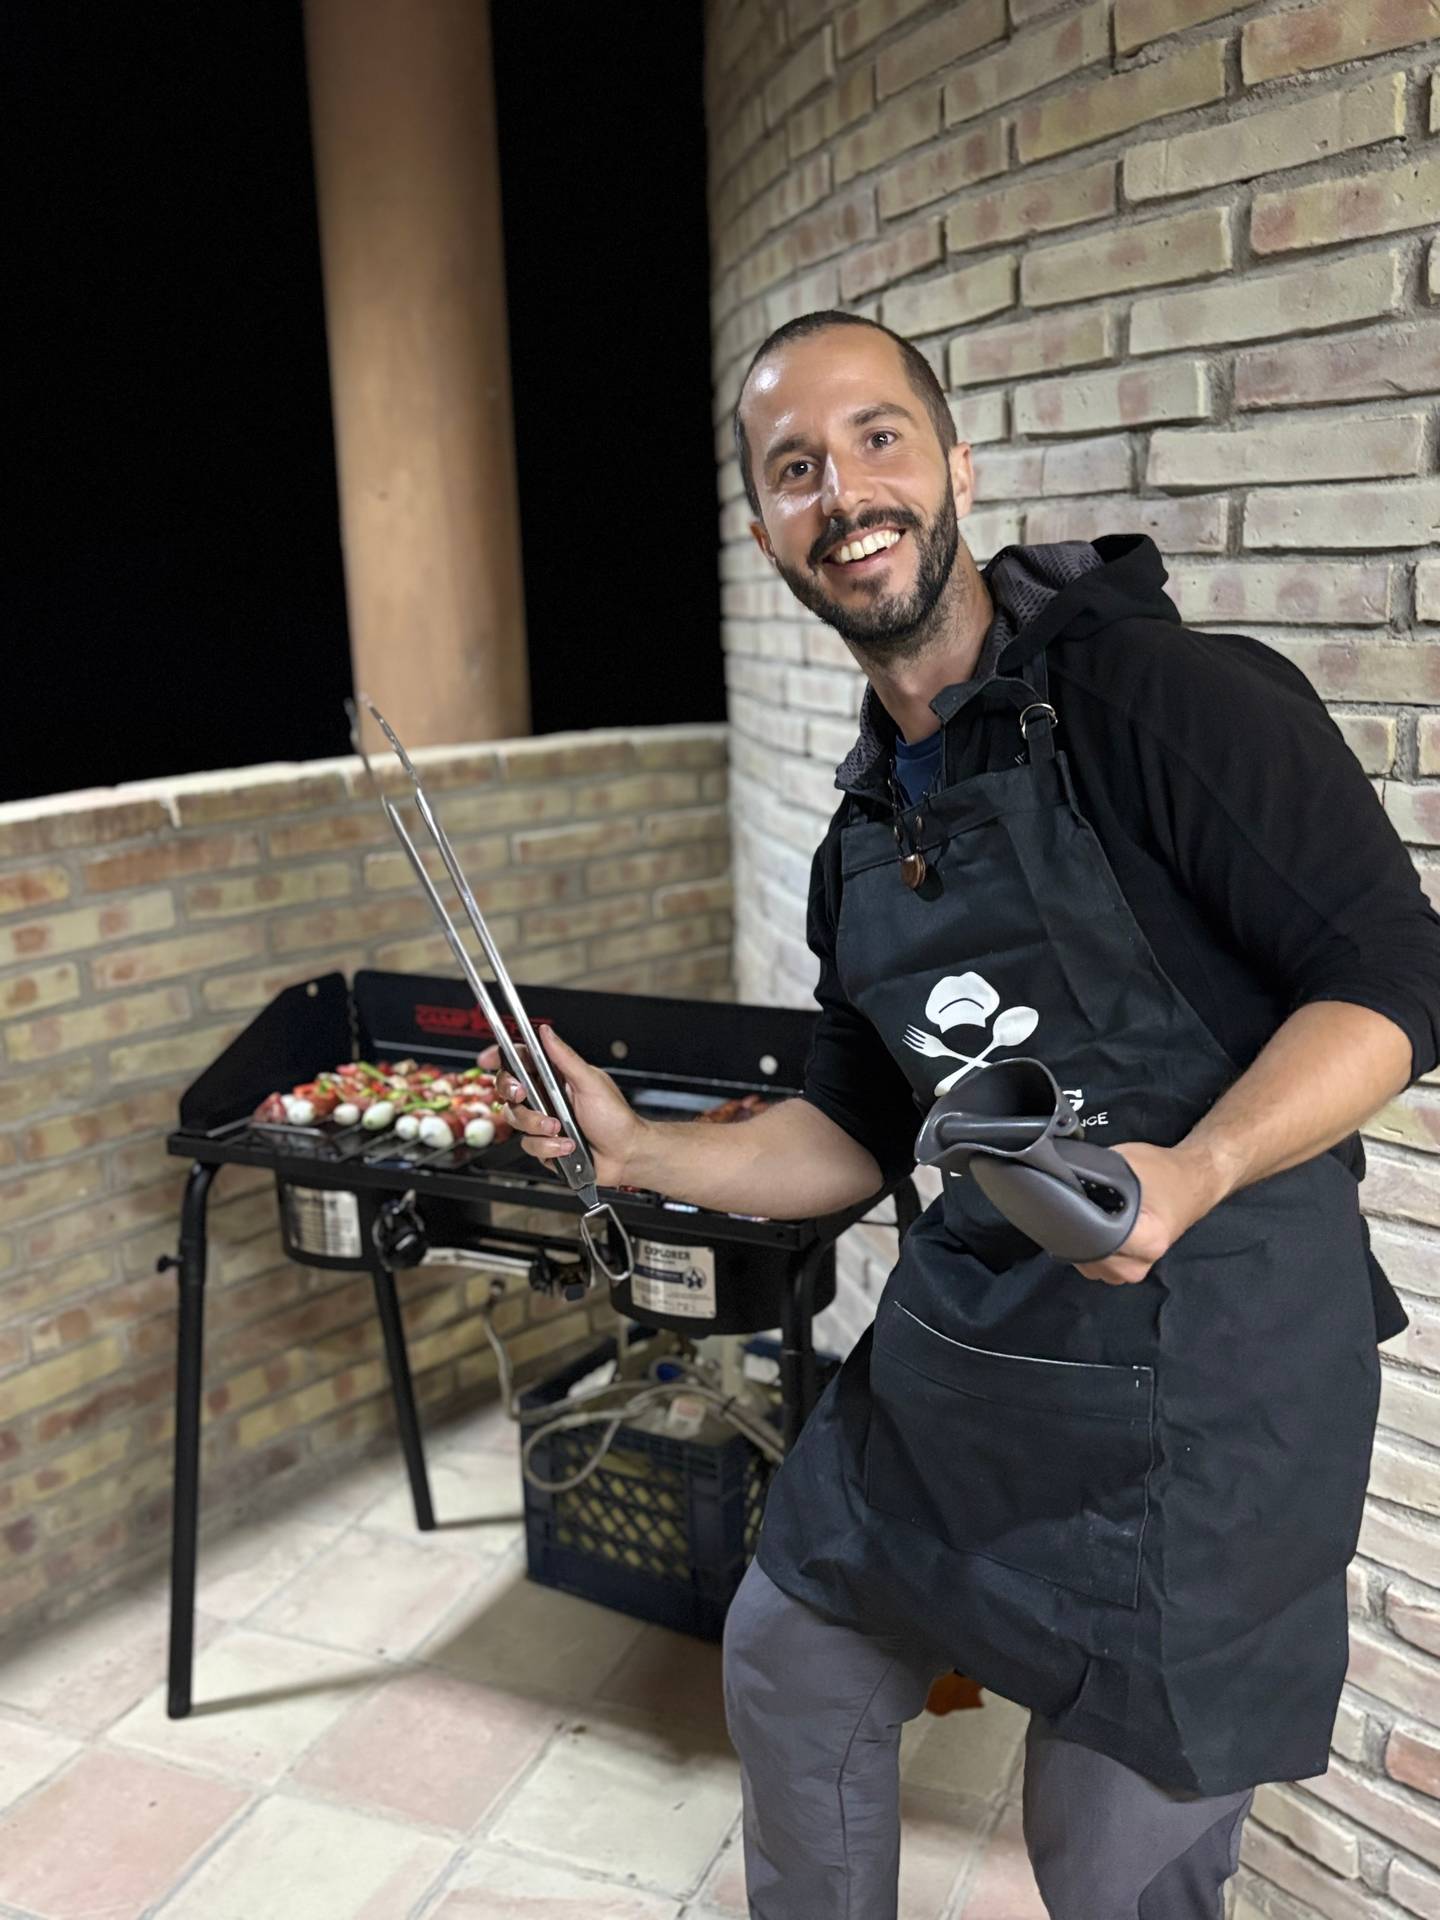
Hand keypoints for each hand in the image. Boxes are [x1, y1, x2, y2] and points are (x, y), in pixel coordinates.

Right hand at [477, 1026, 641, 1186]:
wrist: (625, 1156)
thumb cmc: (615, 1118)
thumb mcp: (590, 1082)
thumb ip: (564, 1058)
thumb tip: (545, 1032)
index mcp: (556, 1077)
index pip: (521, 1061)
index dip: (500, 1057)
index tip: (487, 1059)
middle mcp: (547, 1098)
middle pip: (508, 1090)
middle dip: (512, 1093)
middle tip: (522, 1094)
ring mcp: (543, 1123)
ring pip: (515, 1120)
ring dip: (537, 1125)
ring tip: (560, 1129)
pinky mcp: (544, 1146)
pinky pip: (529, 1146)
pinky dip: (549, 1148)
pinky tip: (567, 1146)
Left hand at [1072, 1141, 1225, 1286]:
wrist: (1192, 1182)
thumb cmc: (1162, 1171)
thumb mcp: (1126, 1163)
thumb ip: (1092, 1173)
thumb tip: (1057, 1178)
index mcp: (1148, 1238)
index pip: (1095, 1240)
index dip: (1074, 1221)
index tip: (1065, 1203)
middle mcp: (1142, 1262)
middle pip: (1089, 1256)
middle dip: (1073, 1231)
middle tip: (1069, 1207)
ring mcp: (1136, 1271)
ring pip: (1090, 1265)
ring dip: (1080, 1242)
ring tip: (1084, 1215)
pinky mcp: (1131, 1270)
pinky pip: (1097, 1265)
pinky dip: (1089, 1248)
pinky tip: (1092, 1228)